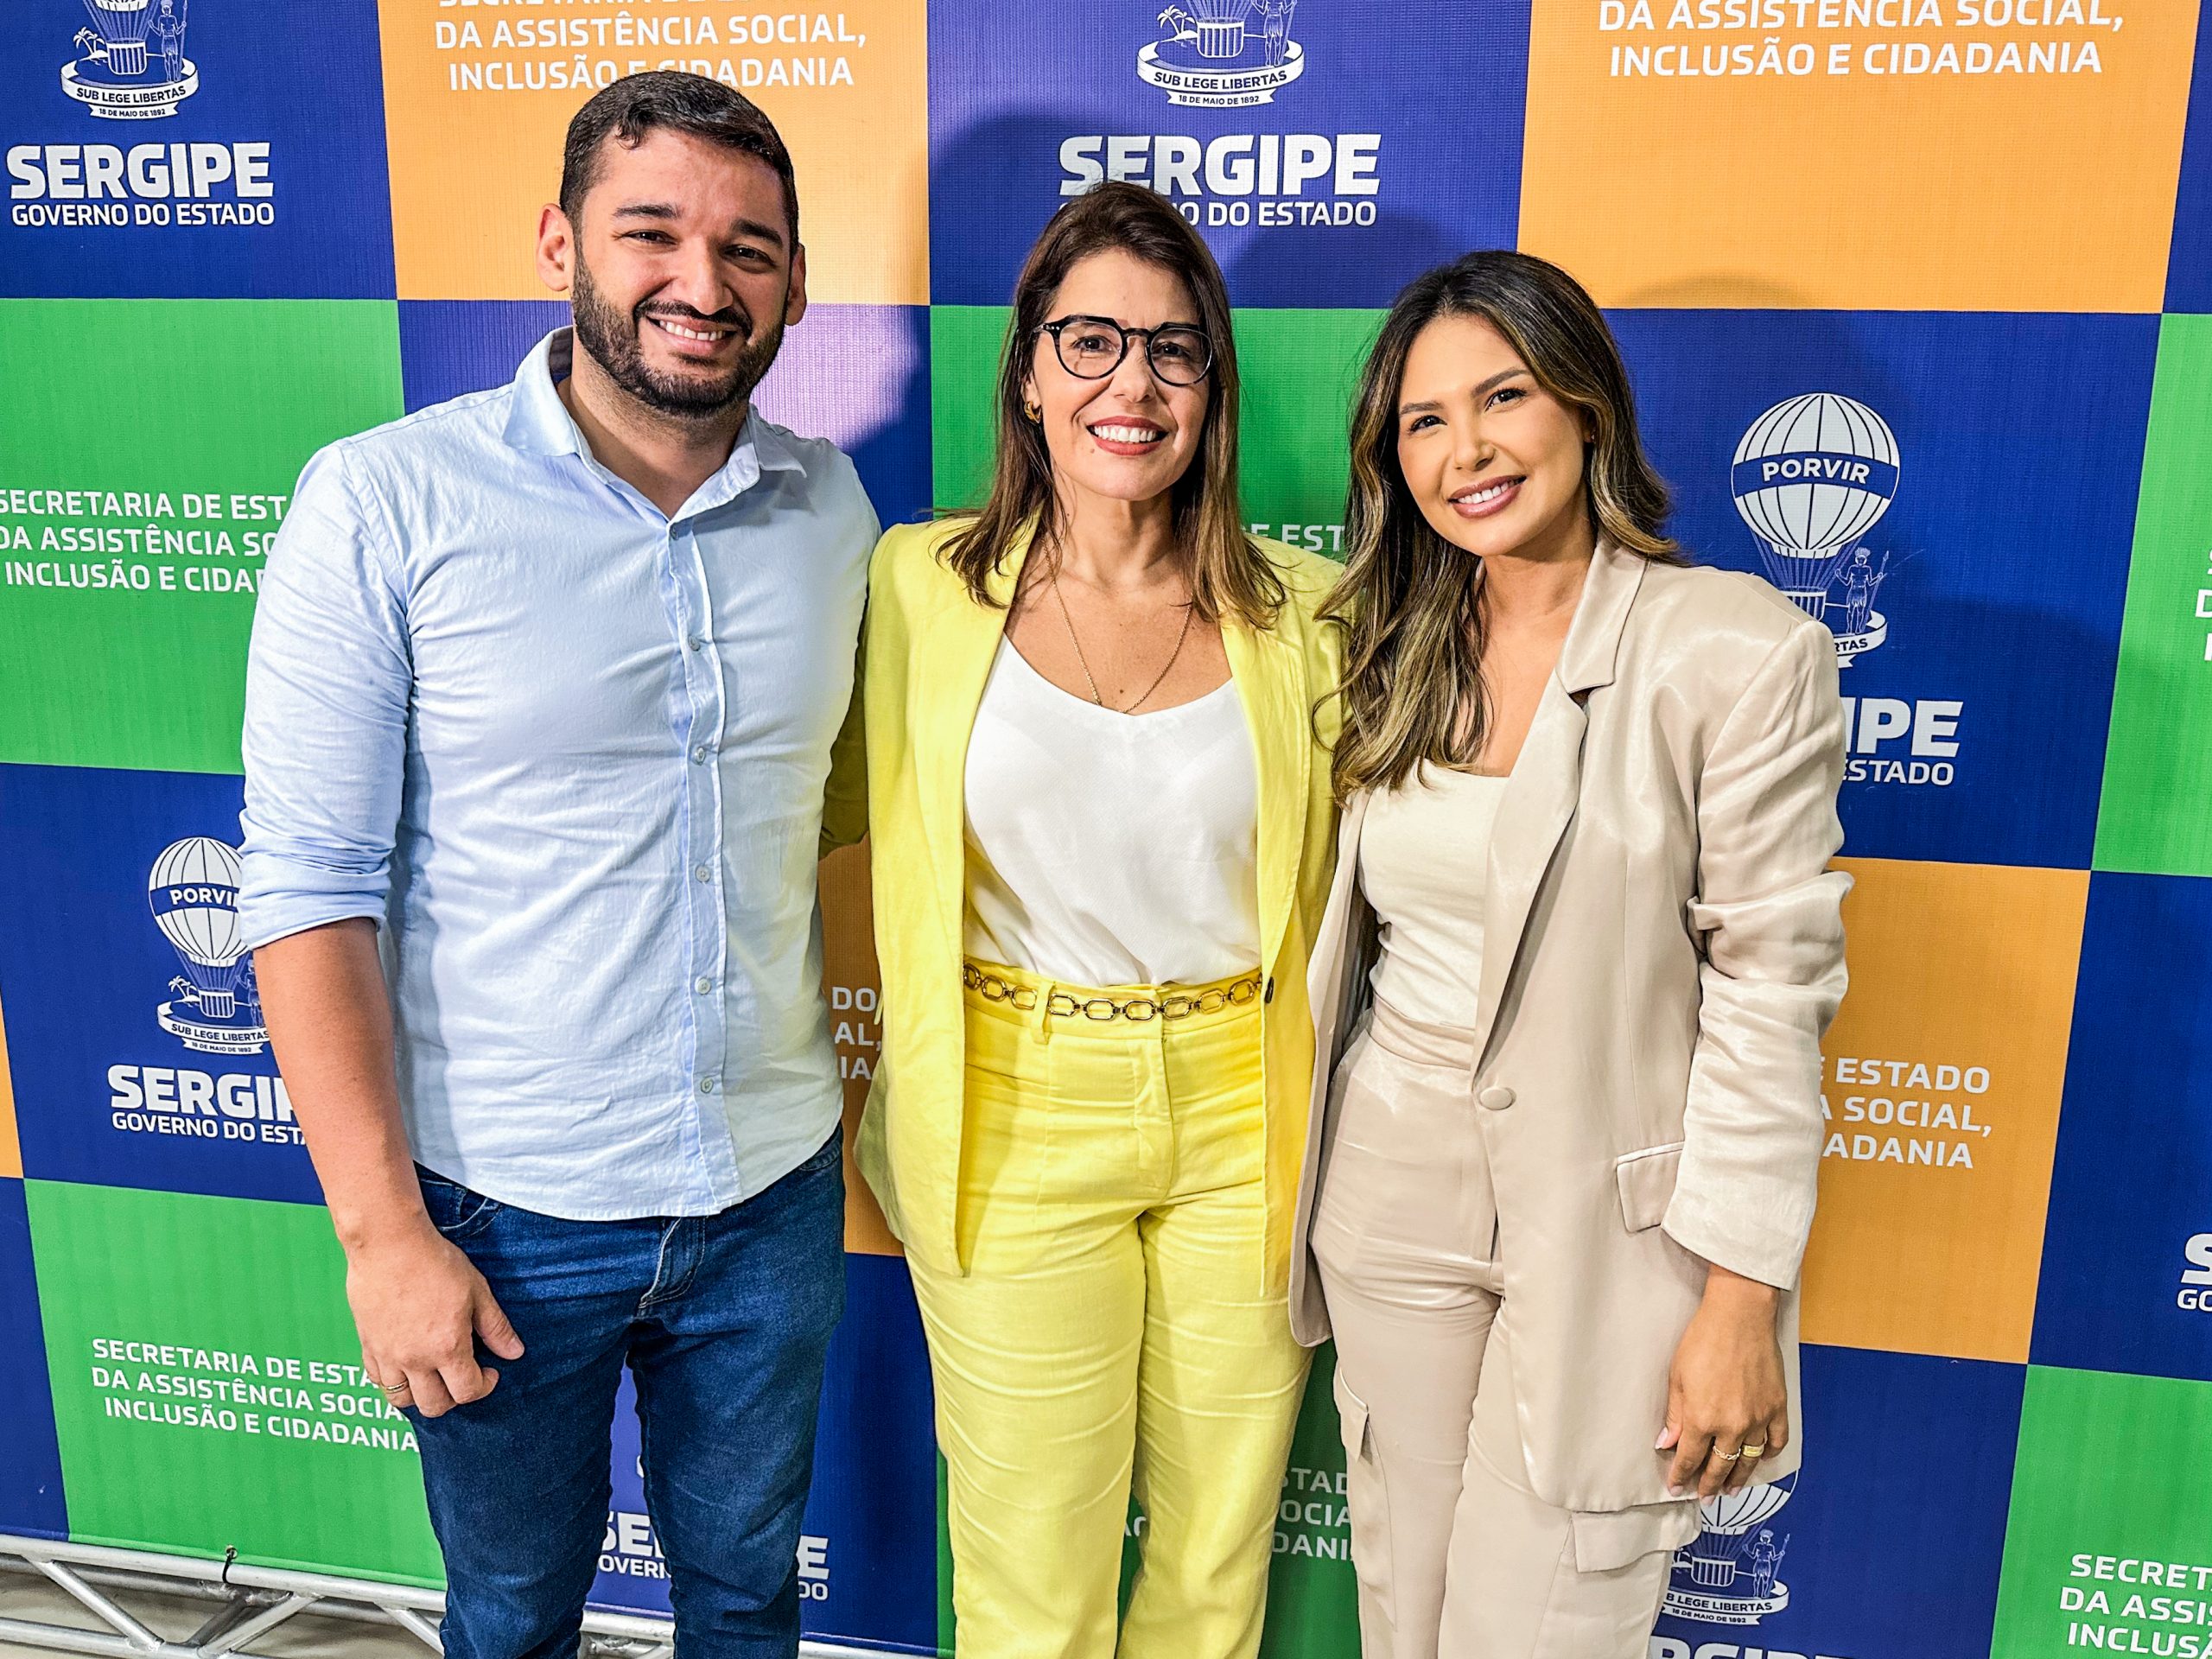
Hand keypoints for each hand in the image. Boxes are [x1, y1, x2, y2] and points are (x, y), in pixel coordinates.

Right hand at [346, 1219, 523, 1418]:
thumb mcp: (477, 1291)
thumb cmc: (435, 1262)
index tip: (489, 1371)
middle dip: (454, 1398)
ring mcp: (387, 1355)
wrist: (390, 1244)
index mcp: (446, 1347)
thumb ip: (495, 1327)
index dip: (484, 1387)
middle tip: (462, 1376)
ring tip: (433, 1375)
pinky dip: (392, 1381)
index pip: (467, 1392)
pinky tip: (406, 1364)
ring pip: (401, 1400)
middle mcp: (415, 1359)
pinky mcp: (367, 1345)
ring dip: (421, 1395)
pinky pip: (376, 1379)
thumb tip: (514, 1352)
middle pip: (434, 1406)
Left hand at [1656, 1264, 1786, 1500]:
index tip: (1676, 1487)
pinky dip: (1768, 1454)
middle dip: (1708, 1485)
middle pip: (1719, 1466)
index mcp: (1702, 1419)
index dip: (1681, 1476)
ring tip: (1729, 1489)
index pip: (1689, 1458)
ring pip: (1748, 1460)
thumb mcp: (1677, 1377)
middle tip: (1703, 1497)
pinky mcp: (1777, 1408)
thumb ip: (1675, 1415)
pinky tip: (1759, 1459)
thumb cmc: (1703, 1341)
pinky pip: (1776, 1441)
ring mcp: (1759, 1419)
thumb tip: (1666, 1443)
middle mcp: (1732, 1426)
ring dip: (1738, 1478)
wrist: (1740, 1317)